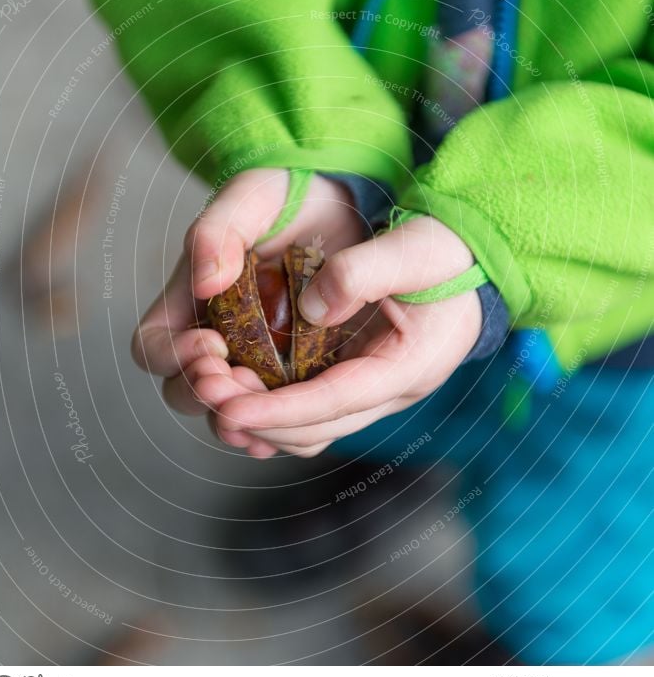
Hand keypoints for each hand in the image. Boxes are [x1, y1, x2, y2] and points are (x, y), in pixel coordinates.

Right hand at [131, 168, 364, 455]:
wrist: (342, 205)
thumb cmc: (289, 194)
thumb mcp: (254, 195)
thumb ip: (220, 230)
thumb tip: (205, 283)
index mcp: (189, 301)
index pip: (152, 346)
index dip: (172, 356)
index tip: (212, 343)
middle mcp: (214, 338)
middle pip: (185, 391)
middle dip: (206, 396)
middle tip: (236, 386)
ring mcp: (252, 361)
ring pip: (230, 414)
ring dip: (241, 423)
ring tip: (262, 426)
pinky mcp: (293, 375)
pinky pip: (276, 418)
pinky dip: (278, 430)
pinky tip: (293, 429)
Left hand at [207, 216, 482, 457]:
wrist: (470, 260)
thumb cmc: (448, 252)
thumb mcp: (416, 248)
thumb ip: (366, 272)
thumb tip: (312, 308)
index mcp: (411, 366)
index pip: (336, 400)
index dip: (280, 408)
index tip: (229, 406)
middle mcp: (391, 391)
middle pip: (318, 427)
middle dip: (259, 417)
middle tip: (206, 391)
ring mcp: (374, 390)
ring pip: (311, 429)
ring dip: (260, 419)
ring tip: (213, 391)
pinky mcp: (357, 379)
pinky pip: (311, 412)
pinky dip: (273, 409)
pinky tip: (238, 389)